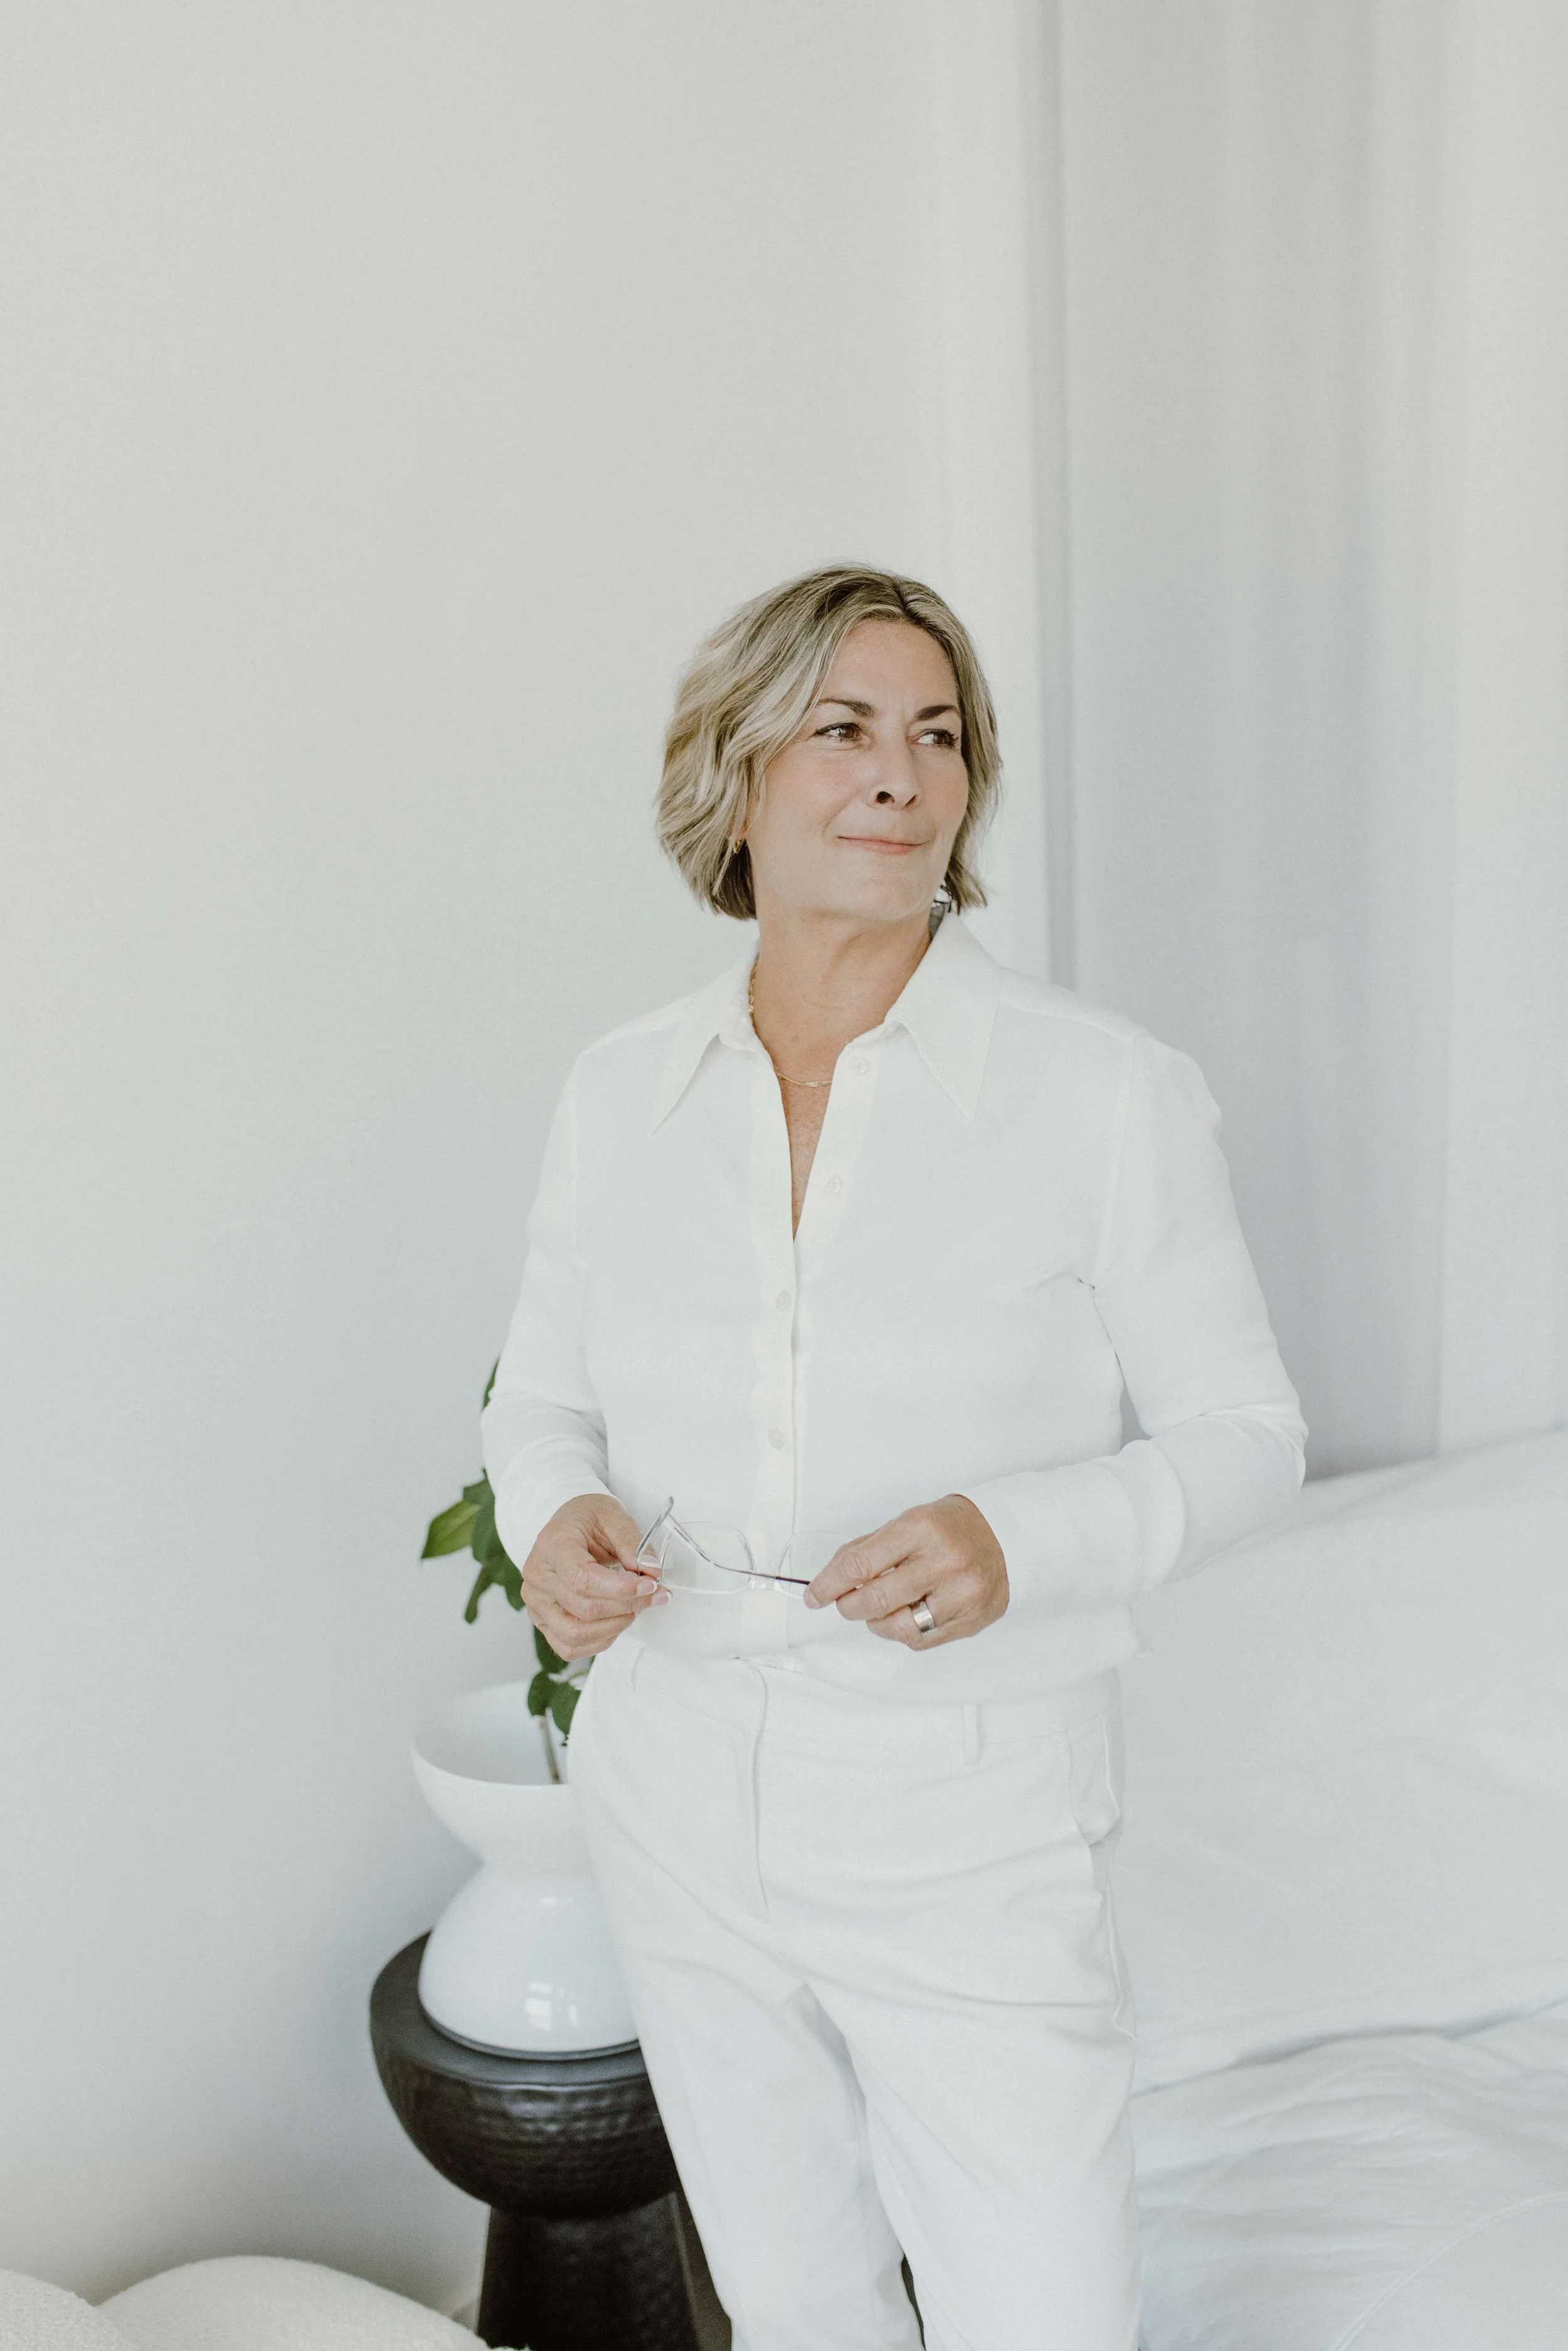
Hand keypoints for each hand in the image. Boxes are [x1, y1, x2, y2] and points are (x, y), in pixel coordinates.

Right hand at [520, 1493, 666, 1660]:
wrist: (567, 1526)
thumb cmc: (586, 1519)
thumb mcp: (613, 1516)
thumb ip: (632, 1543)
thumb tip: (652, 1571)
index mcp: (552, 1546)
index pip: (581, 1579)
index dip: (620, 1589)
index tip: (649, 1585)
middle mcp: (538, 1578)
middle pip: (584, 1609)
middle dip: (628, 1606)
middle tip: (653, 1593)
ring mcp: (537, 1603)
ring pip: (575, 1635)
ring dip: (615, 1626)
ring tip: (636, 1607)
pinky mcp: (543, 1621)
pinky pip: (569, 1646)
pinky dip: (600, 1641)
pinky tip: (616, 1620)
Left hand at [803, 1494, 1008, 1648]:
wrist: (1004, 1536)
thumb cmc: (948, 1528)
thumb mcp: (906, 1523)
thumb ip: (867, 1550)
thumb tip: (829, 1580)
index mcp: (920, 1529)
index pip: (860, 1564)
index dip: (829, 1585)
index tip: (814, 1595)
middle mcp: (944, 1560)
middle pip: (876, 1600)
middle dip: (849, 1606)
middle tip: (844, 1603)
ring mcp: (962, 1593)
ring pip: (898, 1627)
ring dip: (876, 1623)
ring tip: (880, 1610)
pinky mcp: (972, 1619)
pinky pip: (920, 1640)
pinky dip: (902, 1632)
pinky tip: (906, 1615)